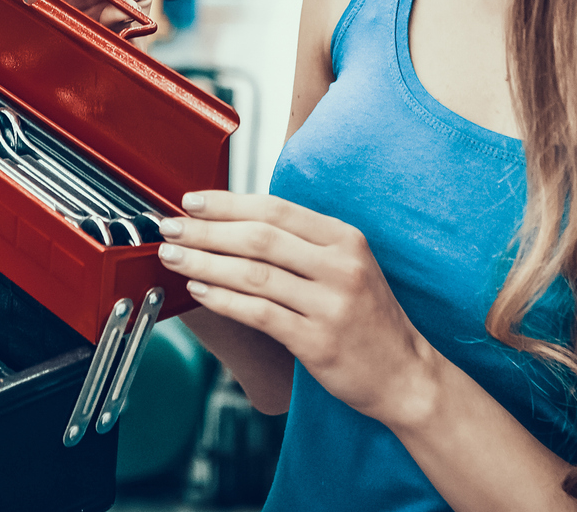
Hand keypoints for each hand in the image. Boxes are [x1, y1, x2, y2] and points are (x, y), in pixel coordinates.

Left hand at [160, 190, 435, 429]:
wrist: (406, 375)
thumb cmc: (367, 318)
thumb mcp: (347, 267)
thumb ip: (303, 244)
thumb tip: (237, 223)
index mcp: (345, 239)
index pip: (276, 209)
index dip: (228, 203)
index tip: (191, 201)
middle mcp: (341, 266)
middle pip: (259, 237)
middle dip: (206, 230)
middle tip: (170, 229)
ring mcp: (331, 304)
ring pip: (253, 274)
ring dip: (205, 263)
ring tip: (174, 258)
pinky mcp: (318, 341)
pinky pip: (260, 313)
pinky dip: (224, 300)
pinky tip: (200, 292)